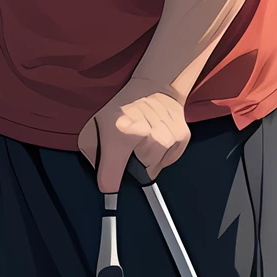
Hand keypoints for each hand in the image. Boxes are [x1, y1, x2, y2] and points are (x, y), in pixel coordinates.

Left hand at [79, 78, 189, 193]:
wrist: (154, 86)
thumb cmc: (124, 106)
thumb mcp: (98, 125)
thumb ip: (95, 154)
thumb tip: (103, 178)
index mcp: (121, 135)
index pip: (113, 176)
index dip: (109, 184)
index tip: (108, 190)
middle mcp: (148, 136)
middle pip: (141, 173)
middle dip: (134, 166)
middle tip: (131, 150)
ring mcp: (168, 136)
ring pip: (156, 166)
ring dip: (149, 160)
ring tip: (145, 142)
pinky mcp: (181, 136)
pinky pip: (170, 159)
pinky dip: (163, 155)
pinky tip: (157, 140)